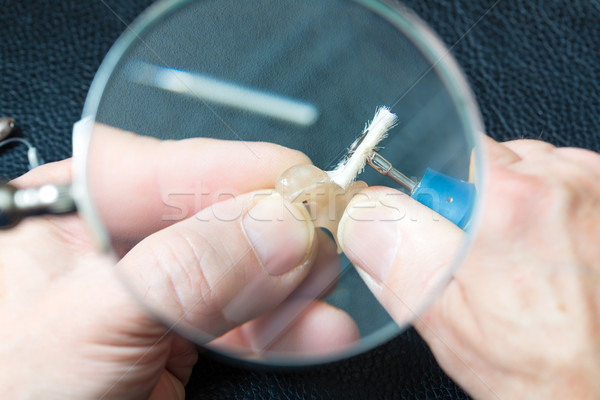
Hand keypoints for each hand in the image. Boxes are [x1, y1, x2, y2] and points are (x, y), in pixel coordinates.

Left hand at [0, 125, 356, 398]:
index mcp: (79, 206)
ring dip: (293, 289)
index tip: (308, 186)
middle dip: (280, 236)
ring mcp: (161, 289)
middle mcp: (126, 242)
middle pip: (225, 215)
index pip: (176, 165)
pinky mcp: (185, 334)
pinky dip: (285, 328)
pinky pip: (248, 320)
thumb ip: (185, 272)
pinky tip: (314, 331)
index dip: (247, 170)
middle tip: (322, 250)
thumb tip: (276, 227)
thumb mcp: (89, 321)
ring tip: (324, 306)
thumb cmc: (6, 386)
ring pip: (247, 271)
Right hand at [338, 137, 599, 398]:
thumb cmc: (546, 370)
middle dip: (481, 203)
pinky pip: (569, 185)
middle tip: (489, 262)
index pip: (449, 154)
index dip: (442, 200)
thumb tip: (364, 213)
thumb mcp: (446, 322)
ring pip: (534, 171)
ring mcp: (597, 188)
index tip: (450, 238)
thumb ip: (397, 258)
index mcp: (507, 203)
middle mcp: (562, 182)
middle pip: (494, 161)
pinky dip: (557, 214)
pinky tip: (559, 259)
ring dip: (523, 206)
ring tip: (529, 264)